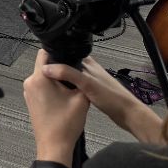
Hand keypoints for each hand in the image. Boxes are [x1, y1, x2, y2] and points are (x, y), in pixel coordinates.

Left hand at [23, 50, 89, 164]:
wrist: (55, 145)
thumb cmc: (65, 124)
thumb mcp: (81, 98)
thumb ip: (79, 79)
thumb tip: (79, 70)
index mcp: (39, 78)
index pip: (43, 53)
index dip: (57, 52)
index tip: (67, 56)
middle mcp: (29, 82)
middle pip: (44, 66)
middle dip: (58, 69)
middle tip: (72, 78)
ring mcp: (28, 92)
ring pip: (43, 77)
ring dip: (55, 80)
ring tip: (69, 91)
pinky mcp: (30, 100)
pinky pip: (40, 87)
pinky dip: (51, 89)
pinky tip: (62, 99)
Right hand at [41, 57, 163, 143]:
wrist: (128, 114)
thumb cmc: (111, 97)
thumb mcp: (86, 83)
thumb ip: (67, 73)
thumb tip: (45, 68)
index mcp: (87, 61)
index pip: (65, 53)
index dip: (52, 57)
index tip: (39, 63)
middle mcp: (88, 68)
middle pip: (66, 64)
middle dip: (55, 69)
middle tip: (41, 76)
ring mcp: (90, 80)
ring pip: (70, 76)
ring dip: (61, 79)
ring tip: (48, 84)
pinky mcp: (91, 91)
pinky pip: (75, 85)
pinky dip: (68, 88)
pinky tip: (63, 93)